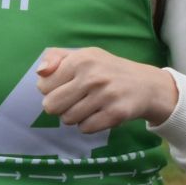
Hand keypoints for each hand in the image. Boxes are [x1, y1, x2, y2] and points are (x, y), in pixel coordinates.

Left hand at [36, 47, 178, 132]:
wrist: (145, 84)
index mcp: (80, 59)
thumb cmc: (106, 70)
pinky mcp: (115, 114)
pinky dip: (89, 125)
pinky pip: (85, 128)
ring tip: (89, 106)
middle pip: (52, 106)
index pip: (43, 86)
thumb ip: (55, 57)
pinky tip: (99, 114)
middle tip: (74, 100)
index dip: (51, 89)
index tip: (65, 86)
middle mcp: (92, 76)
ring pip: (67, 119)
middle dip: (59, 107)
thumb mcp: (83, 55)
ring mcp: (105, 96)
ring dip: (75, 117)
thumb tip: (40, 72)